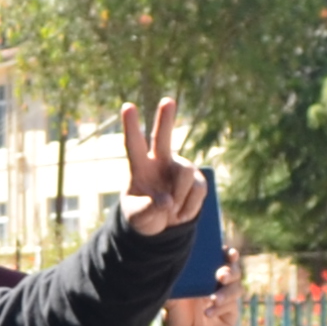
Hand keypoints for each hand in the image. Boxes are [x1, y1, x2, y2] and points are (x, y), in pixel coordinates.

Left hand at [117, 98, 209, 236]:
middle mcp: (160, 161)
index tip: (128, 106)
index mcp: (140, 166)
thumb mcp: (138, 218)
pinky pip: (199, 191)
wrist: (161, 224)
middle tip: (167, 101)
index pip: (134, 144)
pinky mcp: (198, 179)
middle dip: (166, 118)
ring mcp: (180, 168)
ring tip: (171, 211)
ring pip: (186, 175)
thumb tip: (167, 202)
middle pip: (163, 136)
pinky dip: (189, 208)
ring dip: (180, 198)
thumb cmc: (143, 214)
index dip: (131, 126)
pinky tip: (180, 212)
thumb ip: (148, 211)